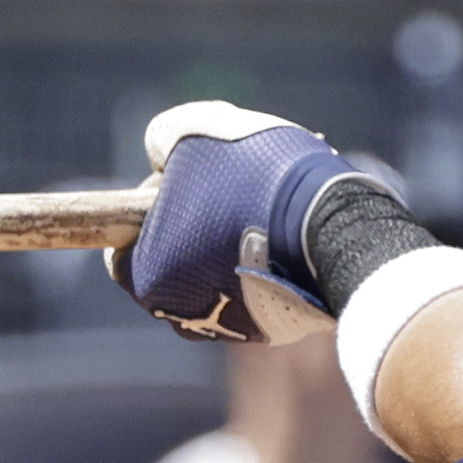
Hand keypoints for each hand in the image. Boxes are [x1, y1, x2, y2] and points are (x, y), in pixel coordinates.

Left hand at [113, 100, 392, 344]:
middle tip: (235, 181)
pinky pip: (260, 283)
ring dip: (235, 232)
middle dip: (198, 216)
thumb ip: (163, 138)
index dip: (152, 199)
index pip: (123, 242)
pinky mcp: (279, 328)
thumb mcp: (193, 132)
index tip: (187, 174)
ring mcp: (234, 329)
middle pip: (175, 256)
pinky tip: (294, 225)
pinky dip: (269, 255)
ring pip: (219, 269)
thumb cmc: (255, 183)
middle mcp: (185, 318)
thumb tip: (163, 154)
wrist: (338, 231)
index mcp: (150, 280)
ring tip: (270, 199)